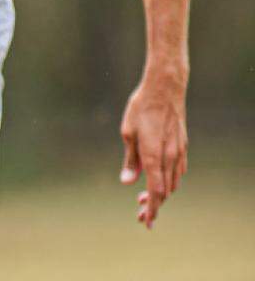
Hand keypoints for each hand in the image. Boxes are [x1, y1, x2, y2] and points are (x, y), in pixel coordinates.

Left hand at [120, 76, 187, 228]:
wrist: (165, 90)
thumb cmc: (141, 108)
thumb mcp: (128, 132)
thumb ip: (130, 160)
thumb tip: (127, 181)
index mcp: (153, 155)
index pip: (155, 190)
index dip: (151, 208)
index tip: (145, 221)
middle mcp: (169, 157)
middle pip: (165, 191)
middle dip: (154, 206)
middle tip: (141, 216)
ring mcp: (179, 152)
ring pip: (173, 182)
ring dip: (162, 194)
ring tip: (145, 200)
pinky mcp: (182, 146)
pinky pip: (178, 171)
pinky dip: (169, 181)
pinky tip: (160, 181)